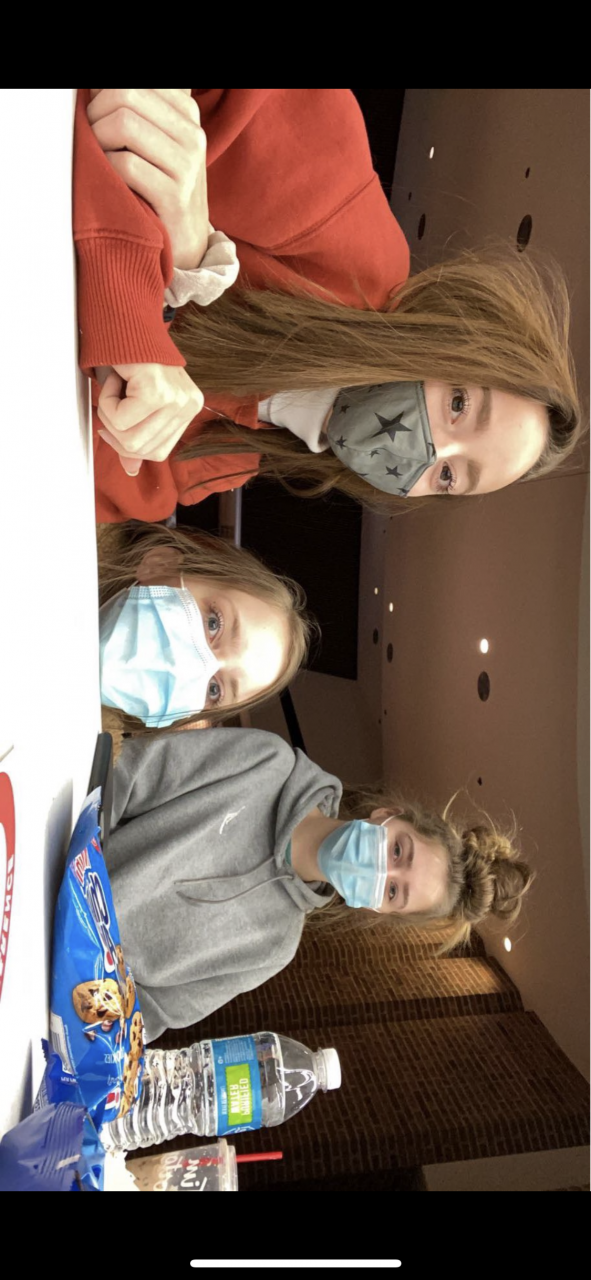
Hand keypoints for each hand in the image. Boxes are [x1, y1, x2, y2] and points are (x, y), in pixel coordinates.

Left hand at [87, 89, 208, 269]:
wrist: (187, 244)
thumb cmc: (160, 190)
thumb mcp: (157, 143)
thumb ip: (135, 112)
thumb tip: (94, 89)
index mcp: (187, 113)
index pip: (134, 82)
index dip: (104, 95)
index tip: (99, 119)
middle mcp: (192, 134)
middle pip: (125, 95)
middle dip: (96, 114)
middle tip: (91, 140)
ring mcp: (187, 165)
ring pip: (123, 124)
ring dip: (98, 141)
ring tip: (99, 160)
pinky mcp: (175, 196)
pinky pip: (125, 164)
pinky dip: (107, 170)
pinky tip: (110, 182)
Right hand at [95, 363, 204, 476]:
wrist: (125, 320)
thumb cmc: (129, 360)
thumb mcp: (136, 404)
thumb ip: (136, 438)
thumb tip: (132, 469)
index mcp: (188, 409)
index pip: (159, 453)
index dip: (129, 446)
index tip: (112, 427)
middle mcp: (189, 405)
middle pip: (144, 450)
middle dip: (115, 431)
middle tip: (112, 402)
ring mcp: (176, 399)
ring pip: (130, 439)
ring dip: (110, 415)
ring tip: (116, 388)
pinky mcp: (158, 392)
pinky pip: (120, 420)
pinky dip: (107, 401)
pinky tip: (117, 379)